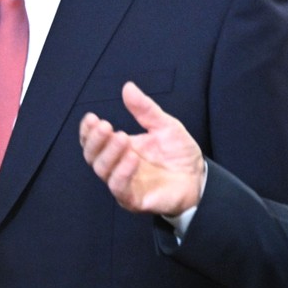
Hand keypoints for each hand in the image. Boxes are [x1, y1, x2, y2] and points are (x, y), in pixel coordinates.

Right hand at [78, 81, 204, 216]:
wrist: (200, 179)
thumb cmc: (179, 155)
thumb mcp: (165, 126)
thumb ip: (145, 109)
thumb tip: (128, 87)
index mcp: (120, 149)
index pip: (94, 142)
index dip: (88, 131)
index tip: (92, 117)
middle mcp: (117, 167)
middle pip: (92, 156)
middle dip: (95, 140)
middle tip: (106, 126)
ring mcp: (124, 184)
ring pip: (103, 171)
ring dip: (109, 153)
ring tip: (122, 138)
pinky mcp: (134, 200)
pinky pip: (120, 188)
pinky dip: (122, 173)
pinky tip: (131, 158)